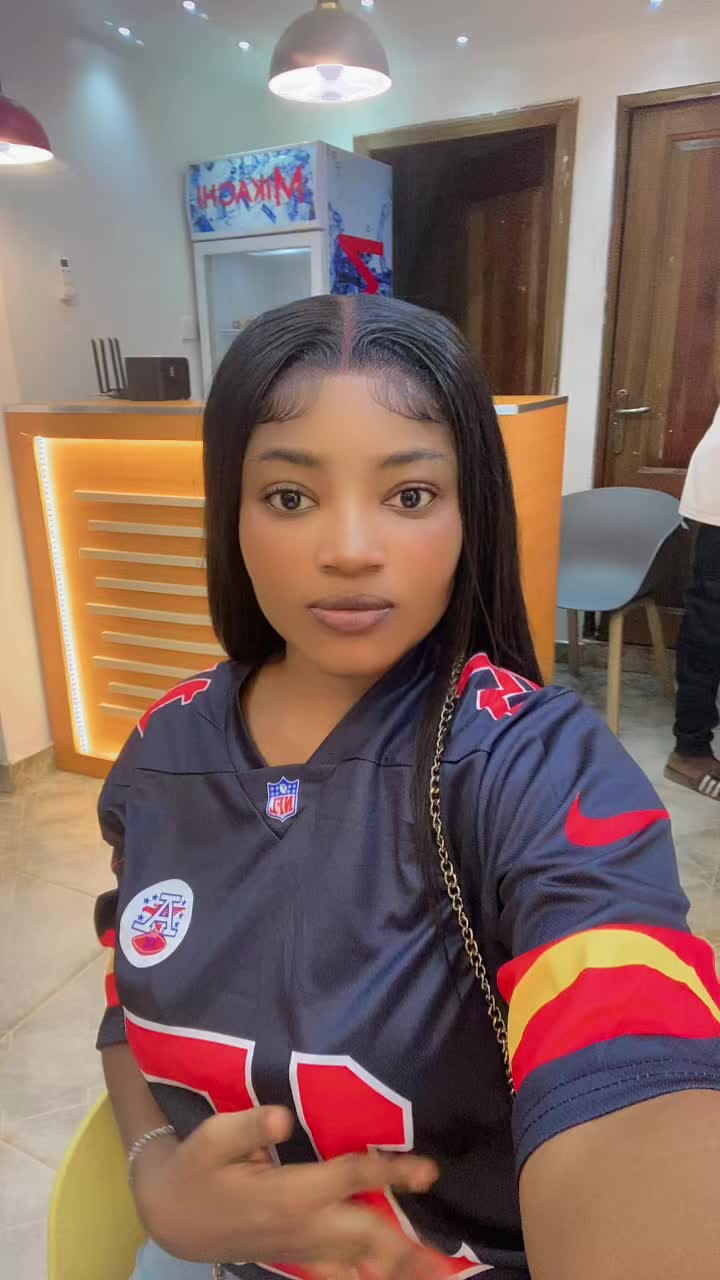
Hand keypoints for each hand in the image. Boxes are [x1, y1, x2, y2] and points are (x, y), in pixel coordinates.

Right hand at [133, 1105, 439, 1279]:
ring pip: (358, 1262)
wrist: (172, 1216)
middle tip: (447, 1257)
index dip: (392, 1174)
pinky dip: (366, 1277)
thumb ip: (249, 1127)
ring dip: (396, 1269)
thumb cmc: (195, 1168)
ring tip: (434, 1276)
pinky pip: (338, 1274)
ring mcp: (300, 1247)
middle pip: (367, 1235)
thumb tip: (282, 1118)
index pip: (351, 1180)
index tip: (430, 1172)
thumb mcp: (212, 1137)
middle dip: (408, 1244)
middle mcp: (302, 1226)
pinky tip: (391, 1279)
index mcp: (289, 1193)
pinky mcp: (296, 1255)